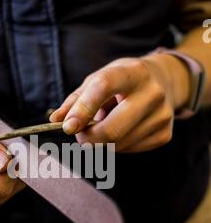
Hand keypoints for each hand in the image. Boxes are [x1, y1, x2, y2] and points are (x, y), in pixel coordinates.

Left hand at [50, 55, 189, 151]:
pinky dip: (118, 146)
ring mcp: (162, 115)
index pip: (104, 88)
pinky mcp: (165, 134)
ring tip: (107, 123)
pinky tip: (122, 130)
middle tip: (80, 135)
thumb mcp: (98, 79)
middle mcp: (152, 93)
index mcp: (132, 72)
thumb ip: (76, 100)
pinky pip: (130, 150)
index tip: (67, 127)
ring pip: (119, 144)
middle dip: (89, 138)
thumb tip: (56, 120)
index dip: (82, 110)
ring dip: (103, 141)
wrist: (163, 82)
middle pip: (113, 129)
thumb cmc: (122, 81)